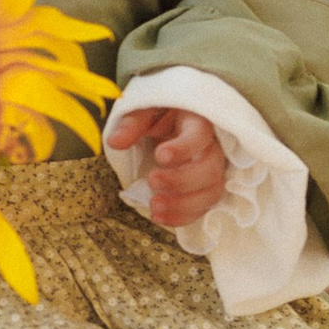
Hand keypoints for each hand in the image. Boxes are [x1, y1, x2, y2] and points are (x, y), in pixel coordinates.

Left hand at [106, 104, 227, 230]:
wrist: (173, 121)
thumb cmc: (160, 113)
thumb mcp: (145, 110)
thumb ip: (132, 124)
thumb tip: (115, 142)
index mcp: (198, 122)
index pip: (200, 135)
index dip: (183, 148)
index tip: (160, 156)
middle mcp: (212, 147)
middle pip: (210, 169)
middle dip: (181, 181)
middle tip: (152, 181)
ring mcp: (213, 169)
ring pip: (211, 192)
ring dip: (183, 205)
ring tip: (154, 208)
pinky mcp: (207, 188)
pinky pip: (204, 207)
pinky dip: (183, 216)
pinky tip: (160, 217)